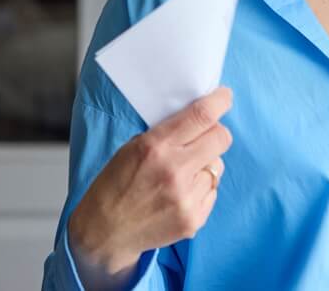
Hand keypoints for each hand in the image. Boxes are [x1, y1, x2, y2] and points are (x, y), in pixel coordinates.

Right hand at [68, 87, 234, 288]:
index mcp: (156, 147)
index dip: (220, 101)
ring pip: (218, 166)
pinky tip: (180, 194)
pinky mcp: (194, 219)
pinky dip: (201, 188)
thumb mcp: (133, 147)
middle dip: (216, 133)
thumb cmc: (115, 185)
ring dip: (206, 164)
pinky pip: (213, 190)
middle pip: (221, 138)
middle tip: (205, 136)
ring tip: (182, 175)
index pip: (202, 115)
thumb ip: (167, 133)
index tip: (224, 97)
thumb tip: (200, 118)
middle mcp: (174, 171)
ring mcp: (186, 197)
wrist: (104, 232)